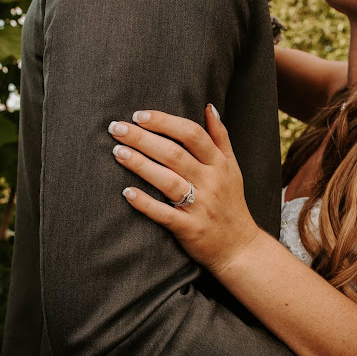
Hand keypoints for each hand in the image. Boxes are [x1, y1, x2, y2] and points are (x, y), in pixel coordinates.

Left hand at [107, 104, 260, 277]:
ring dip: (140, 165)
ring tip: (117, 152)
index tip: (139, 115)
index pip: (192, 134)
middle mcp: (211, 182)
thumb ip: (220, 137)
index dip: (165, 122)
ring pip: (168, 181)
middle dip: (143, 138)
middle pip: (174, 154)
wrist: (240, 248)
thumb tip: (209, 107)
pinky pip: (165, 214)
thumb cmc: (231, 203)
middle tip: (116, 128)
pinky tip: (127, 192)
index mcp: (219, 164)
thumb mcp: (232, 168)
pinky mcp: (190, 228)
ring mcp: (201, 206)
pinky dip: (145, 203)